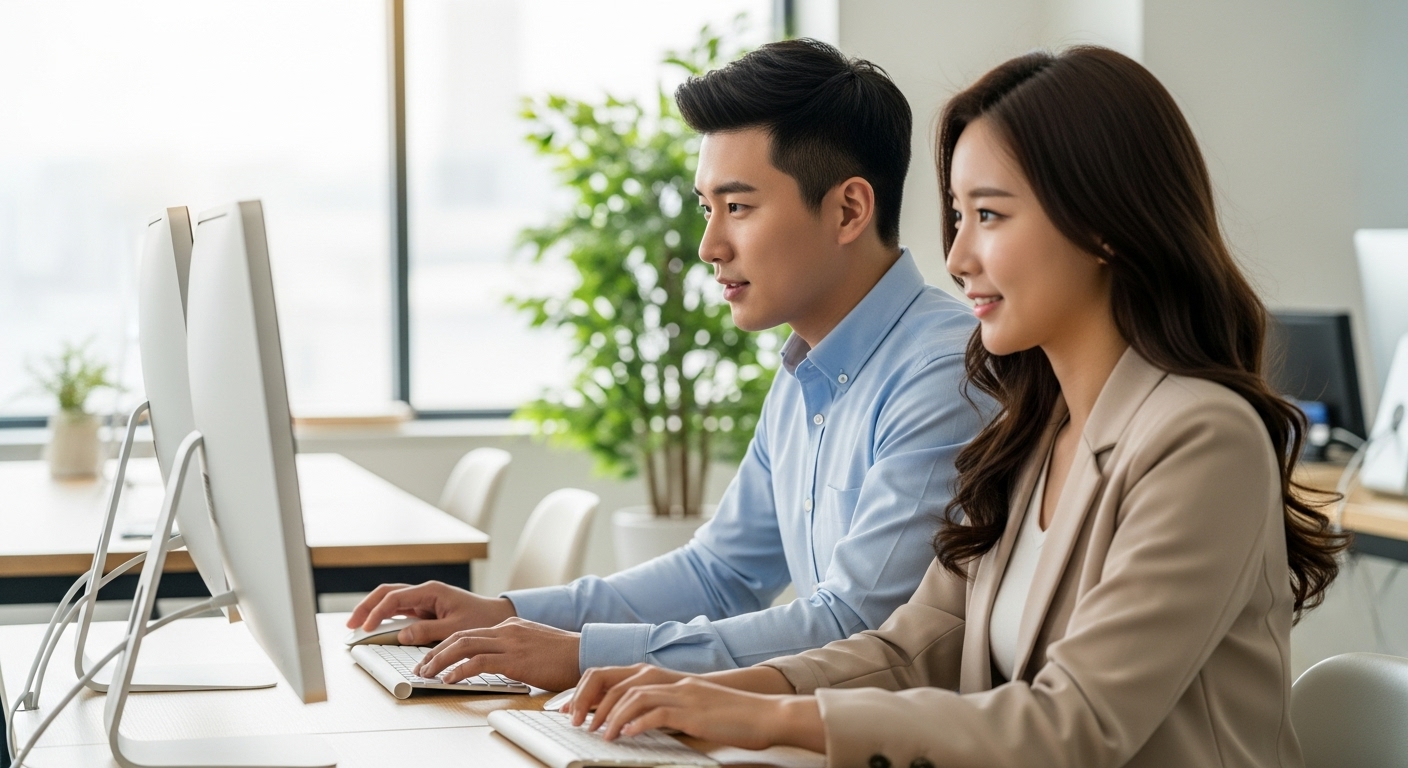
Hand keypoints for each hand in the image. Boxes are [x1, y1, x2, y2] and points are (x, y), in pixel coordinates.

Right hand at [345, 581, 515, 645]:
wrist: (498, 618)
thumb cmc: (481, 620)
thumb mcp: (454, 629)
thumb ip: (427, 631)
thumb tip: (402, 635)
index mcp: (431, 591)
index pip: (395, 598)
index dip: (376, 613)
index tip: (365, 628)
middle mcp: (425, 592)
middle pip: (387, 593)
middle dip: (366, 606)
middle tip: (350, 624)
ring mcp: (424, 600)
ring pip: (391, 600)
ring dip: (373, 610)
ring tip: (356, 625)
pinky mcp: (426, 609)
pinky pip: (400, 610)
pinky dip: (385, 616)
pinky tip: (375, 626)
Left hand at [413, 617, 582, 691]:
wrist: (586, 652)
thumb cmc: (566, 654)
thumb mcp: (535, 645)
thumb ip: (516, 648)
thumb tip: (501, 662)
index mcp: (511, 626)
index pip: (469, 632)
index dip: (446, 645)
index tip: (433, 658)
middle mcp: (507, 630)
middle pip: (460, 636)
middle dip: (436, 652)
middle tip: (422, 666)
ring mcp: (510, 642)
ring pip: (463, 646)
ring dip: (440, 661)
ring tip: (427, 673)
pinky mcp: (515, 658)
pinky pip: (479, 662)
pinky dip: (459, 670)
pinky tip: (449, 680)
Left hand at [586, 673, 825, 752]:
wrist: (767, 715)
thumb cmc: (734, 718)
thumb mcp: (695, 711)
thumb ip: (669, 713)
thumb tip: (639, 725)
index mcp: (672, 681)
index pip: (622, 677)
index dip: (595, 690)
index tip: (577, 709)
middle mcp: (674, 682)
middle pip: (621, 682)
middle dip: (594, 702)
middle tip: (578, 722)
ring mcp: (684, 694)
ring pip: (634, 696)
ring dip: (610, 716)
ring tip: (598, 733)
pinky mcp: (693, 711)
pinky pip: (657, 713)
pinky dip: (636, 723)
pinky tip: (624, 735)